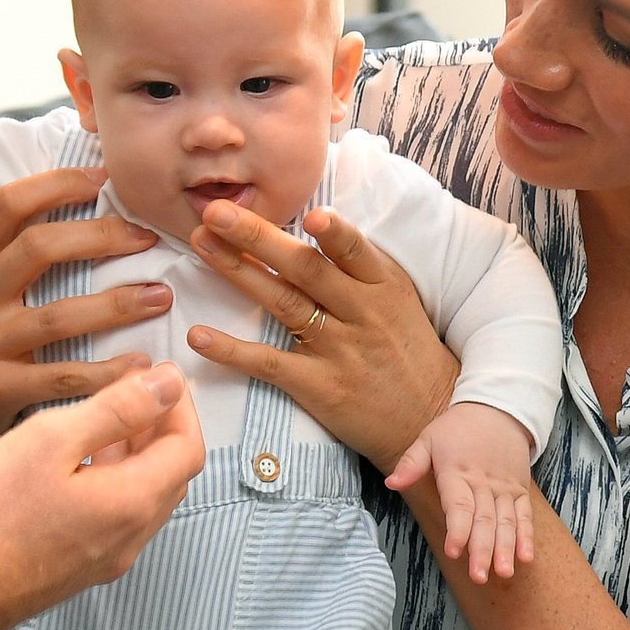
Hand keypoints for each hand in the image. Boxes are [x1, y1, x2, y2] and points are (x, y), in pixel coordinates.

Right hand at [0, 167, 169, 500]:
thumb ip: (17, 252)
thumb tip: (87, 195)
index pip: (9, 203)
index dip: (58, 183)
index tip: (105, 179)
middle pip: (39, 247)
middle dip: (102, 236)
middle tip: (148, 238)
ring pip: (58, 315)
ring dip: (119, 304)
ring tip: (161, 297)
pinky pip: (63, 375)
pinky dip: (109, 371)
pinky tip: (141, 363)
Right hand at [0, 363, 204, 629]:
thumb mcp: (52, 439)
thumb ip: (117, 409)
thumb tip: (169, 383)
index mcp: (132, 503)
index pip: (188, 448)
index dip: (181, 406)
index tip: (160, 374)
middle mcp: (130, 538)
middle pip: (172, 475)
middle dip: (164, 427)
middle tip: (136, 388)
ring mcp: (105, 559)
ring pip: (144, 497)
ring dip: (139, 453)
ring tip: (107, 415)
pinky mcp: (79, 568)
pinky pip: (117, 517)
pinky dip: (115, 479)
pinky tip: (79, 460)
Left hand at [184, 200, 457, 472]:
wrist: (430, 418)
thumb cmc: (407, 349)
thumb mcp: (398, 299)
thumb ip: (359, 265)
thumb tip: (312, 219)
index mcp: (383, 284)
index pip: (355, 251)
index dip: (334, 233)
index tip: (307, 212)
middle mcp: (362, 312)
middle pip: (305, 269)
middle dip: (258, 236)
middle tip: (216, 211)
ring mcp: (339, 350)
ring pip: (283, 303)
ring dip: (237, 271)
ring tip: (201, 245)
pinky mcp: (320, 386)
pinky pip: (269, 364)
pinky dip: (231, 350)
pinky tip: (198, 336)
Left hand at [385, 402, 536, 582]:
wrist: (496, 409)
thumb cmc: (456, 428)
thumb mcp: (428, 438)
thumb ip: (411, 463)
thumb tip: (391, 484)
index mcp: (457, 472)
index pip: (459, 505)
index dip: (457, 529)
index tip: (454, 551)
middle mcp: (483, 483)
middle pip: (484, 520)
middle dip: (482, 550)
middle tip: (478, 576)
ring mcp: (504, 488)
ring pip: (506, 522)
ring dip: (505, 549)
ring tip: (503, 573)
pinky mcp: (519, 491)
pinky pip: (524, 516)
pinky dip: (526, 537)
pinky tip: (525, 558)